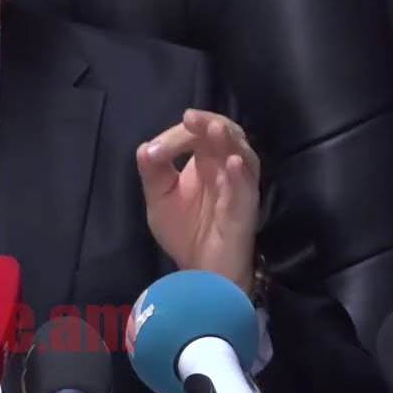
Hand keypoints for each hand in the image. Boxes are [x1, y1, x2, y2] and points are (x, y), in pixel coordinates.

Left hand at [136, 108, 260, 291]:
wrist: (200, 273)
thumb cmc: (184, 231)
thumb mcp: (160, 199)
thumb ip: (153, 173)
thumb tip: (145, 148)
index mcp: (203, 161)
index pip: (196, 135)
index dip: (177, 136)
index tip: (154, 153)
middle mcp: (224, 168)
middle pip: (226, 134)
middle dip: (209, 123)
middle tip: (191, 119)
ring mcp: (238, 187)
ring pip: (243, 155)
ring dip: (229, 141)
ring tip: (215, 129)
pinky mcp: (246, 209)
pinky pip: (248, 188)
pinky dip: (241, 174)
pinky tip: (232, 163)